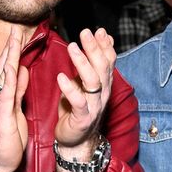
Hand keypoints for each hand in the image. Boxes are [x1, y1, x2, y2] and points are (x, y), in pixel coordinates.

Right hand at [0, 27, 29, 171]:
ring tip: (14, 42)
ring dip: (9, 59)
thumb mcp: (15, 108)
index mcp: (1, 95)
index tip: (19, 34)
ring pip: (4, 78)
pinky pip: (5, 97)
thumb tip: (22, 70)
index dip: (13, 51)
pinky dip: (9, 82)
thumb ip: (18, 89)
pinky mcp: (1, 118)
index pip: (7, 69)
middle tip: (16, 29)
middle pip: (4, 68)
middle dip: (10, 48)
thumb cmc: (6, 137)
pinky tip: (14, 70)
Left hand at [55, 28, 114, 155]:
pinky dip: (70, 89)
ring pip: (93, 81)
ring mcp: (94, 106)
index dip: (105, 46)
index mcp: (104, 84)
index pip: (109, 61)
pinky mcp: (83, 118)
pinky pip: (79, 102)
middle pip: (102, 68)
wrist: (76, 140)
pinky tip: (61, 77)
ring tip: (71, 48)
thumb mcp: (85, 82)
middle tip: (84, 33)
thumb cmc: (78, 109)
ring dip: (82, 63)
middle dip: (94, 49)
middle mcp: (102, 94)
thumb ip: (93, 62)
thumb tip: (104, 37)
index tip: (98, 31)